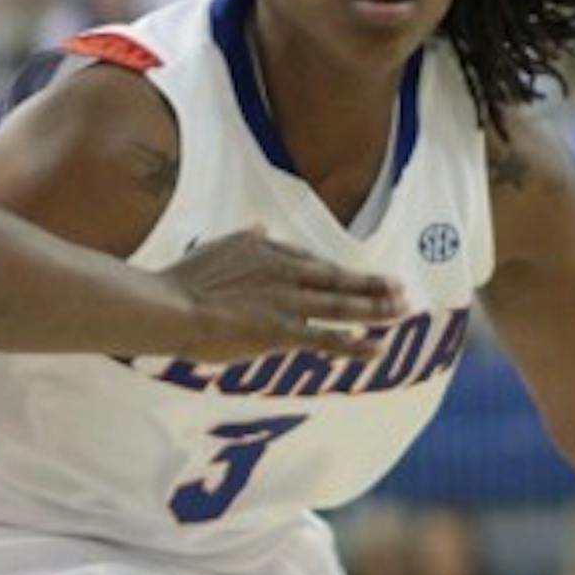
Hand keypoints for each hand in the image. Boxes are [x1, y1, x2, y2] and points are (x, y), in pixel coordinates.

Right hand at [160, 227, 407, 362]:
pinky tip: (378, 348)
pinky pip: (328, 339)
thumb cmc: (184, 280)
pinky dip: (356, 344)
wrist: (170, 306)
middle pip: (338, 279)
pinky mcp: (283, 331)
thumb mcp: (219, 247)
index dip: (340, 273)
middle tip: (402, 288)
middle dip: (373, 285)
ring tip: (403, 310)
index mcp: (270, 251)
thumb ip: (246, 239)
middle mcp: (286, 272)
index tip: (359, 278)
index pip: (313, 262)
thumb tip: (261, 226)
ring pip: (342, 305)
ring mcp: (287, 301)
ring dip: (376, 308)